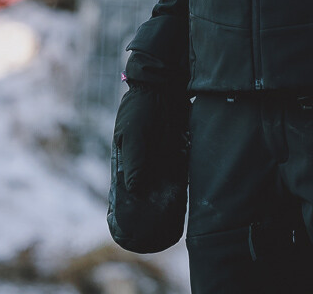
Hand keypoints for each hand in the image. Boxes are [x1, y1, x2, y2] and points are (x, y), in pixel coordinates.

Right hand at [107, 75, 189, 253]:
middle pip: (146, 189)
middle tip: (158, 226)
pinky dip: (181, 185)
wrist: (165, 86)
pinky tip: (187, 198)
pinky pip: (179, 172)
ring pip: (163, 183)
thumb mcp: (134, 134)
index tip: (133, 224)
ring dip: (167, 198)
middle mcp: (143, 160)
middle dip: (151, 205)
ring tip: (173, 218)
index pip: (125, 188)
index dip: (129, 205)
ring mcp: (161, 156)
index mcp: (126, 158)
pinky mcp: (178, 150)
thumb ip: (135, 161)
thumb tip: (135, 190)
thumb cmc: (143, 109)